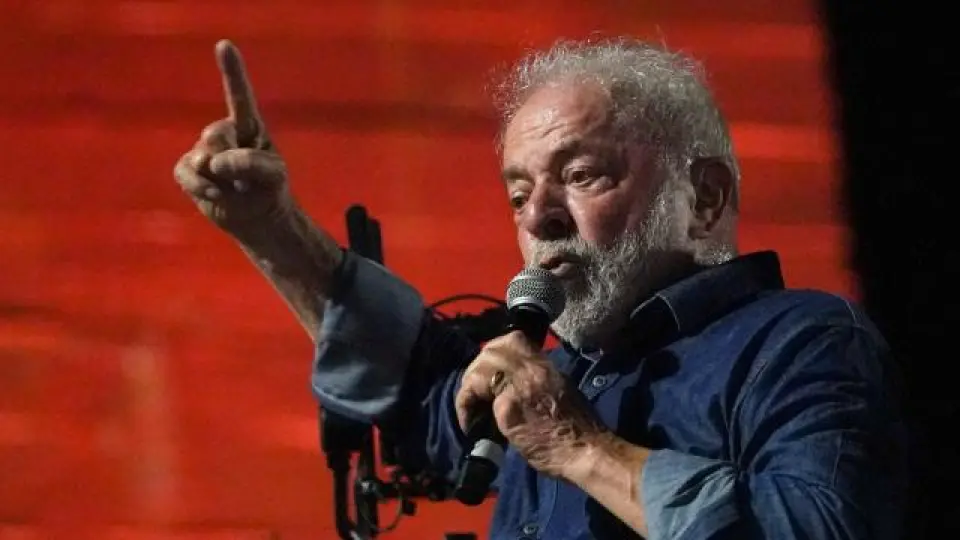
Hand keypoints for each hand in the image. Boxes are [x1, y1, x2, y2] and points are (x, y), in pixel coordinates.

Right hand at [173, 40, 292, 236]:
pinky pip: (186, 173)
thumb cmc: (269, 189)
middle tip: (245, 179)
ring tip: (234, 188)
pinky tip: (215, 195)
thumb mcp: (273, 175)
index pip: (239, 95)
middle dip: (231, 161)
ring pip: (202, 157)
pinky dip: (201, 188)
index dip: (231, 71)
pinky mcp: (188, 170)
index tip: (224, 45)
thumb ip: (252, 163)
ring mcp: (203, 150)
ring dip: (220, 180)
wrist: (257, 218)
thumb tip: (216, 161)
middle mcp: (225, 132)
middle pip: (216, 135)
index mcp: (249, 126)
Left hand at [455, 331, 607, 478]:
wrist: (586, 451)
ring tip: (470, 410)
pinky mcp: (507, 408)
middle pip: (491, 351)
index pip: (514, 339)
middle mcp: (531, 370)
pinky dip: (466, 410)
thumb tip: (515, 388)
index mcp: (545, 366)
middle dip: (476, 369)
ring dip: (468, 388)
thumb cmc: (579, 430)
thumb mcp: (560, 392)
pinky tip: (470, 426)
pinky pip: (476, 398)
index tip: (490, 371)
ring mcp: (517, 387)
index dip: (495, 351)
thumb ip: (537, 384)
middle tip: (475, 393)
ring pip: (479, 369)